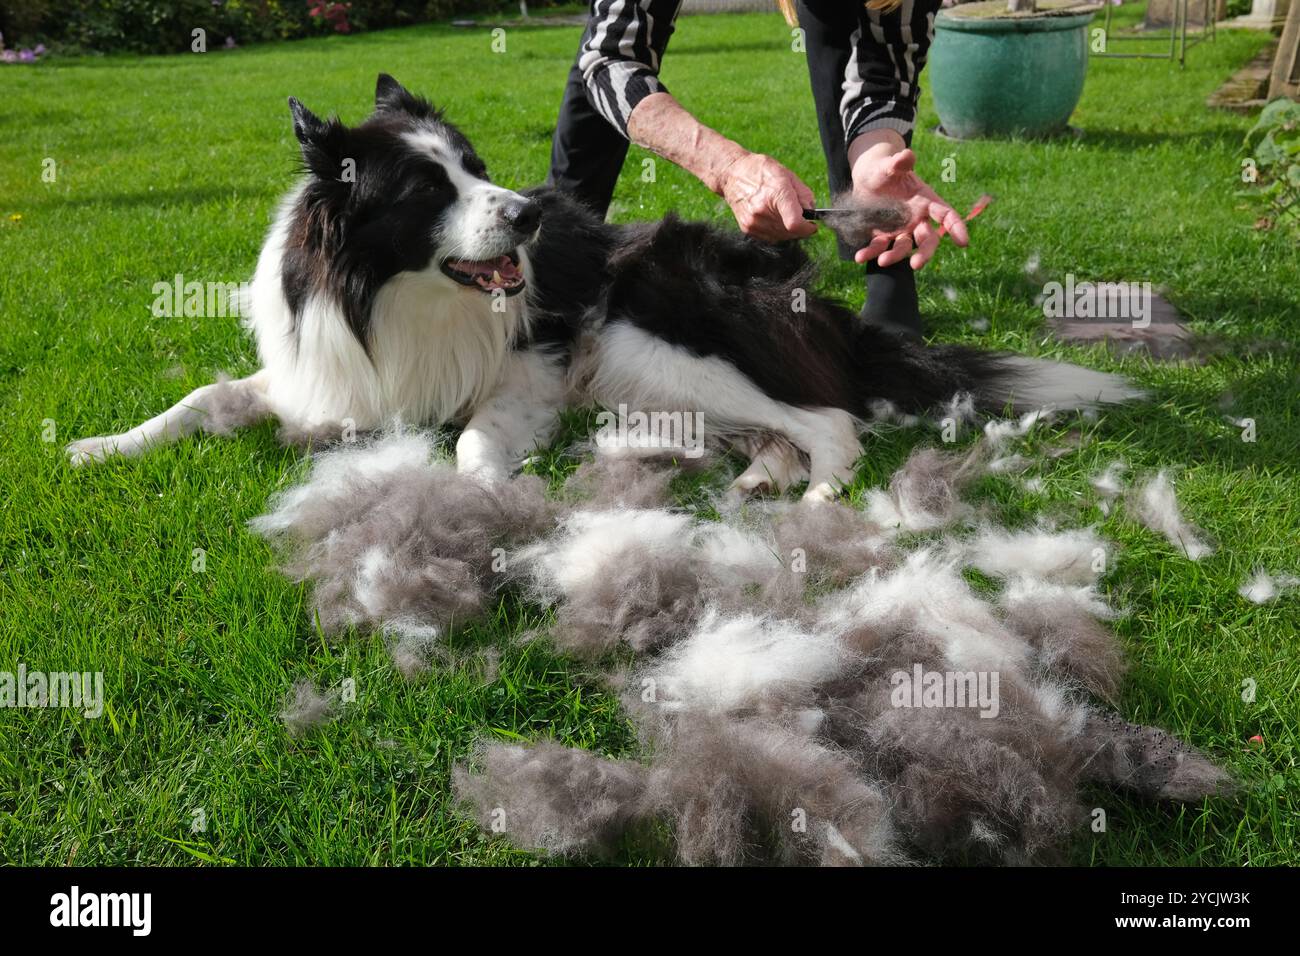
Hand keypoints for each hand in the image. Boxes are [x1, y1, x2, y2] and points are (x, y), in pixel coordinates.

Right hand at [717, 152, 817, 241]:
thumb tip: (811, 211)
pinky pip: (770, 237)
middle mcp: (763, 210)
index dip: (808, 228)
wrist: (732, 174)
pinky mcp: (748, 228)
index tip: (812, 225)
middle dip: (800, 227)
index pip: (795, 223)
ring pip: (781, 236)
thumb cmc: (760, 171)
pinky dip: (777, 231)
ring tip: (785, 214)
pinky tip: (774, 218)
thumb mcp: (787, 175)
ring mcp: (754, 221)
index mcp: (776, 194)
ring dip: (788, 230)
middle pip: (790, 232)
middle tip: (800, 217)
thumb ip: (803, 194)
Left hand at [849, 141, 968, 269]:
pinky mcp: (884, 235)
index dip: (956, 227)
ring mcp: (901, 229)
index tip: (963, 242)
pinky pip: (879, 246)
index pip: (946, 215)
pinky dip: (870, 253)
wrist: (869, 178)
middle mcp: (917, 219)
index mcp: (926, 201)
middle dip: (924, 253)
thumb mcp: (890, 165)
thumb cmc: (885, 169)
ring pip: (903, 246)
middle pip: (927, 239)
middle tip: (916, 264)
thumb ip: (899, 163)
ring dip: (895, 255)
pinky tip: (860, 257)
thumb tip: (906, 155)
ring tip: (882, 261)